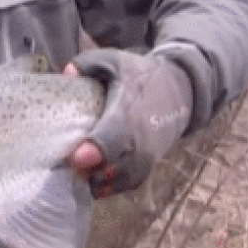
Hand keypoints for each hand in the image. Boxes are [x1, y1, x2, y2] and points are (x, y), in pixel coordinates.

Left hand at [66, 48, 195, 195]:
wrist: (181, 91)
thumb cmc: (140, 75)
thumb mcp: (114, 60)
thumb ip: (87, 64)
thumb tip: (66, 73)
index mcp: (127, 111)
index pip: (111, 138)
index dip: (93, 151)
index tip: (76, 158)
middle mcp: (140, 138)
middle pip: (115, 165)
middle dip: (91, 171)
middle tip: (72, 166)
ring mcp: (147, 154)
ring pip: (123, 179)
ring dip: (101, 182)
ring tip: (82, 175)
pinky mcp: (150, 163)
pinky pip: (132, 182)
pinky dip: (114, 187)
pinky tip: (96, 183)